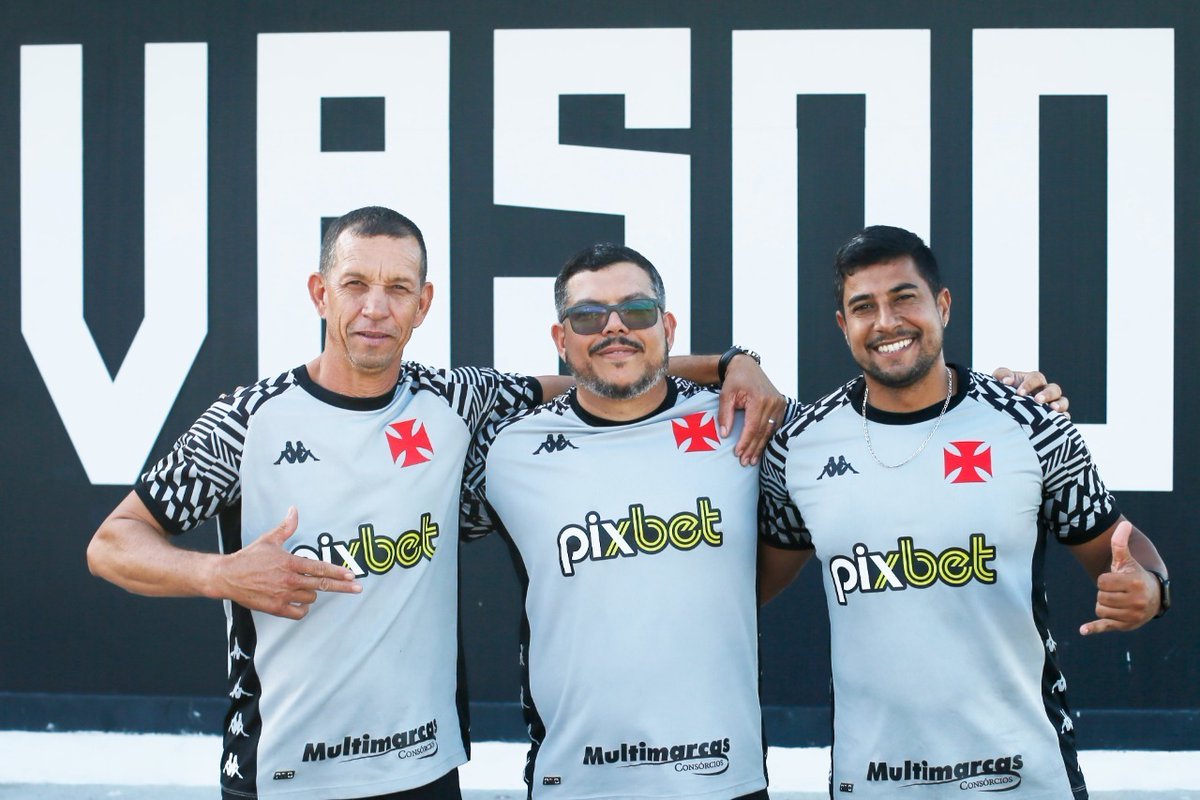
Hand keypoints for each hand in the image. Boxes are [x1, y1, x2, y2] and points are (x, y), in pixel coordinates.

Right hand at [210, 507, 360, 618]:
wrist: (227, 577)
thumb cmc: (249, 557)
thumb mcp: (269, 539)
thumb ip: (286, 527)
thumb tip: (294, 509)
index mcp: (290, 563)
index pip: (320, 568)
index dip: (338, 572)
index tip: (352, 575)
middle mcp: (289, 580)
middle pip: (322, 585)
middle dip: (342, 586)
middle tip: (358, 588)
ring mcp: (283, 596)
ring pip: (311, 597)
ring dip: (313, 592)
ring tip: (305, 586)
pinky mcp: (276, 608)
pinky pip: (299, 613)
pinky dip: (303, 609)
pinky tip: (301, 601)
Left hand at [718, 355, 786, 466]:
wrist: (746, 367)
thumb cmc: (734, 380)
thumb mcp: (725, 395)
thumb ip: (725, 415)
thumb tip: (725, 434)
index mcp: (759, 399)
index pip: (753, 426)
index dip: (745, 442)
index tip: (738, 453)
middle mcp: (773, 402)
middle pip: (762, 431)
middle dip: (752, 448)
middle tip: (745, 462)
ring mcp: (779, 404)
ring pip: (770, 430)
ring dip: (761, 446)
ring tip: (752, 459)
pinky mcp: (781, 405)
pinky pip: (775, 426)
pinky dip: (767, 437)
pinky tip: (761, 448)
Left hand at [992, 367, 1069, 416]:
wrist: (1003, 409)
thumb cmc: (1003, 392)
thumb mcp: (999, 380)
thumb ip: (1002, 374)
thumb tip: (1007, 380)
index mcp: (1033, 380)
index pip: (1036, 378)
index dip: (1029, 384)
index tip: (1019, 393)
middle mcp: (1045, 391)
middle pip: (1054, 389)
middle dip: (1047, 394)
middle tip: (1037, 400)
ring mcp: (1052, 404)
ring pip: (1063, 402)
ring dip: (1059, 405)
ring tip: (1053, 409)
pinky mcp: (1055, 418)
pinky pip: (1063, 418)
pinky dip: (1063, 419)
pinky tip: (1057, 423)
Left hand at [1079, 521, 1160, 634]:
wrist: (1151, 597)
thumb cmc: (1134, 576)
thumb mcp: (1127, 561)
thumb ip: (1120, 544)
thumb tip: (1125, 524)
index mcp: (1135, 584)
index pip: (1102, 582)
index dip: (1104, 580)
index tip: (1115, 581)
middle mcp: (1136, 602)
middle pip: (1100, 597)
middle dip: (1104, 593)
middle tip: (1117, 592)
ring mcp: (1131, 616)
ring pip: (1100, 609)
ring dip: (1103, 605)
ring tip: (1117, 601)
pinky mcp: (1124, 626)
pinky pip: (1104, 627)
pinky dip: (1094, 628)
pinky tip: (1083, 630)